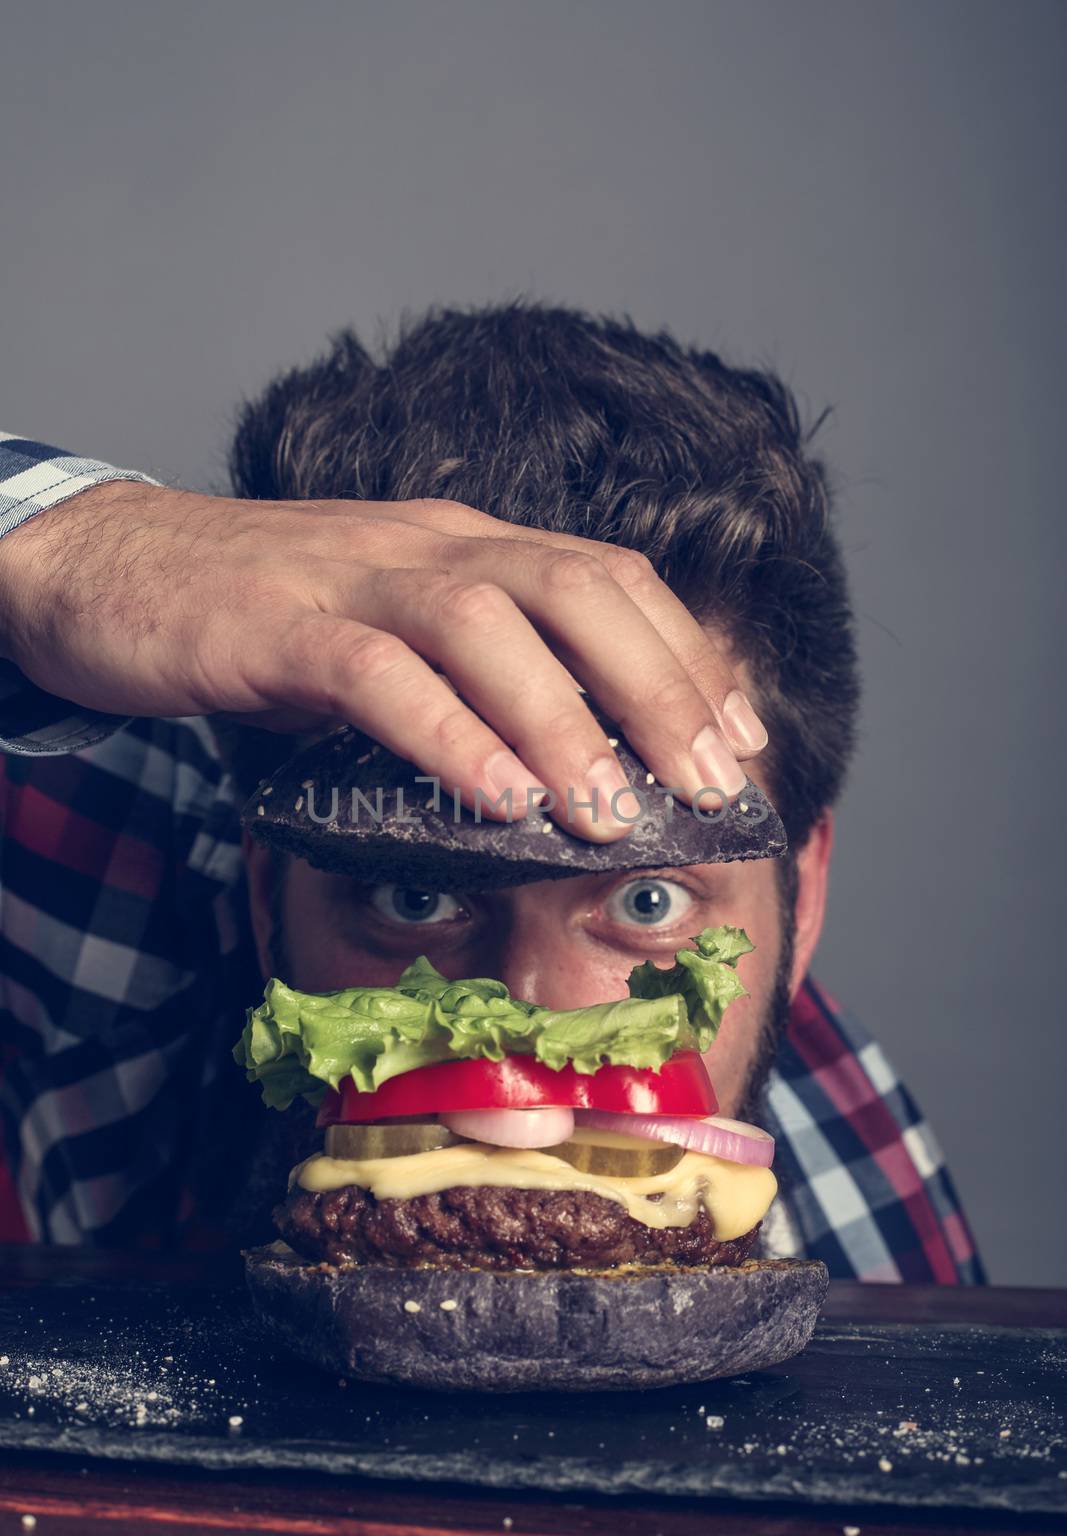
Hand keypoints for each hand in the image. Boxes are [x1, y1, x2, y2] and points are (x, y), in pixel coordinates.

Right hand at [0, 481, 767, 839]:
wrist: (107, 569)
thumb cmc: (262, 616)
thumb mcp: (388, 632)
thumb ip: (466, 679)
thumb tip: (559, 767)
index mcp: (463, 543)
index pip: (607, 577)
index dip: (688, 656)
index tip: (743, 739)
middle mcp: (426, 543)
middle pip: (578, 589)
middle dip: (661, 688)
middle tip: (711, 785)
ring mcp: (351, 577)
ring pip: (487, 625)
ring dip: (564, 721)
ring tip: (611, 812)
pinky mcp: (277, 626)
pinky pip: (378, 673)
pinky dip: (447, 735)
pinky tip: (496, 797)